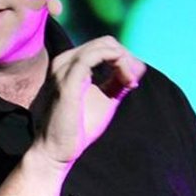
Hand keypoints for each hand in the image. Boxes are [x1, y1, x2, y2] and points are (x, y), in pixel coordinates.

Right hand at [33, 36, 145, 168]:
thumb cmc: (77, 129)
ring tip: (131, 82)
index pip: (103, 46)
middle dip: (126, 58)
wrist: (55, 152)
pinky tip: (126, 80)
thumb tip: (140, 66)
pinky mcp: (67, 81)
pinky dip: (116, 63)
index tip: (132, 82)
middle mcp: (64, 62)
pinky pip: (94, 57)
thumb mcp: (105, 100)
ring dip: (124, 61)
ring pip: (102, 46)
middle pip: (105, 42)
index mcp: (70, 65)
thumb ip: (118, 82)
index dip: (124, 59)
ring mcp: (63, 69)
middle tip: (133, 81)